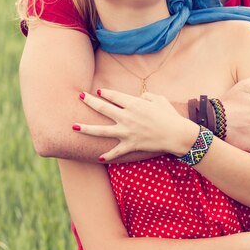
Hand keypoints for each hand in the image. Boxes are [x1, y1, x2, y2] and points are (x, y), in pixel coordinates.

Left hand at [75, 89, 197, 160]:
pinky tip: (99, 158)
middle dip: (89, 101)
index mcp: (133, 103)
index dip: (105, 93)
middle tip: (80, 97)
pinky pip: (116, 151)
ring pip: (101, 130)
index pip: (113, 96)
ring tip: (74, 127)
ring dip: (86, 128)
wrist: (176, 134)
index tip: (99, 92)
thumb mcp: (159, 99)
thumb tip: (139, 97)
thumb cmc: (169, 116)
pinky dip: (108, 155)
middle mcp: (126, 116)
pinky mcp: (130, 145)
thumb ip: (146, 96)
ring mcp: (126, 132)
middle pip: (102, 108)